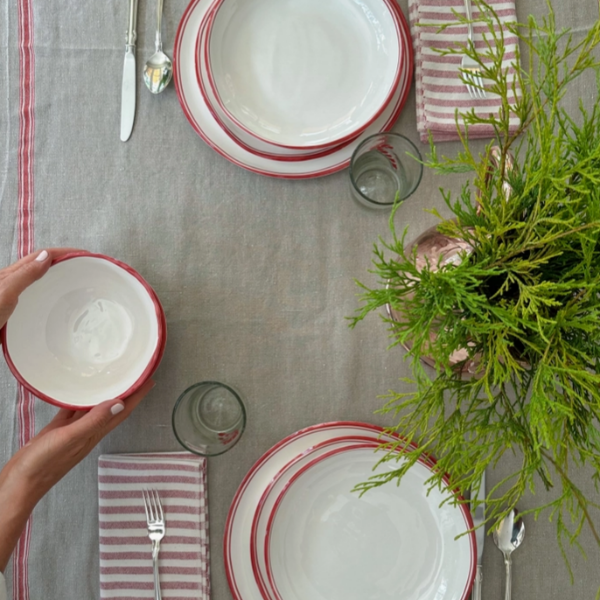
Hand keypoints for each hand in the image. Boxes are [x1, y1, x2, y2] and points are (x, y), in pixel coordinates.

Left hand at [0, 248, 77, 330]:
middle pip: (41, 265)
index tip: (85, 255)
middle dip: (64, 262)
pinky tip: (54, 304)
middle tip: (85, 268)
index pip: (42, 256)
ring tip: (75, 283)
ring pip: (38, 281)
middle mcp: (10, 282)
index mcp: (10, 275)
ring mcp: (10, 296)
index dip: (64, 252)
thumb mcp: (5, 293)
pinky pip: (35, 297)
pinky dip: (49, 294)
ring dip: (57, 277)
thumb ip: (25, 275)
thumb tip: (47, 256)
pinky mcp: (10, 310)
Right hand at [0, 379, 154, 570]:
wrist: (18, 484)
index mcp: (95, 433)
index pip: (122, 411)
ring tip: (112, 378)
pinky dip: (77, 401)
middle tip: (136, 374)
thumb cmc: (43, 463)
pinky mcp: (57, 432)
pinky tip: (77, 392)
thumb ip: (94, 421)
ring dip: (104, 395)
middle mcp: (88, 432)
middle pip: (113, 408)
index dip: (137, 396)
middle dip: (126, 392)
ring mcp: (73, 432)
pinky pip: (72, 412)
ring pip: (93, 409)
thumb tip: (120, 404)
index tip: (149, 380)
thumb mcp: (70, 438)